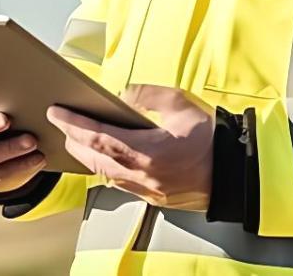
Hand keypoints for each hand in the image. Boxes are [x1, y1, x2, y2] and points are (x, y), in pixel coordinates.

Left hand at [46, 84, 213, 210]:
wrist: (236, 171)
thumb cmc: (212, 138)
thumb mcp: (181, 103)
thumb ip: (148, 95)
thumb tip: (124, 94)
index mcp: (147, 152)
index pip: (97, 137)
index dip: (73, 124)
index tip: (56, 113)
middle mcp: (143, 175)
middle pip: (94, 159)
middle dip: (74, 140)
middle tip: (62, 124)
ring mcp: (148, 190)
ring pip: (105, 174)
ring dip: (89, 156)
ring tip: (79, 138)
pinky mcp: (155, 197)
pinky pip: (121, 183)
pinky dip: (107, 169)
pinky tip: (106, 157)